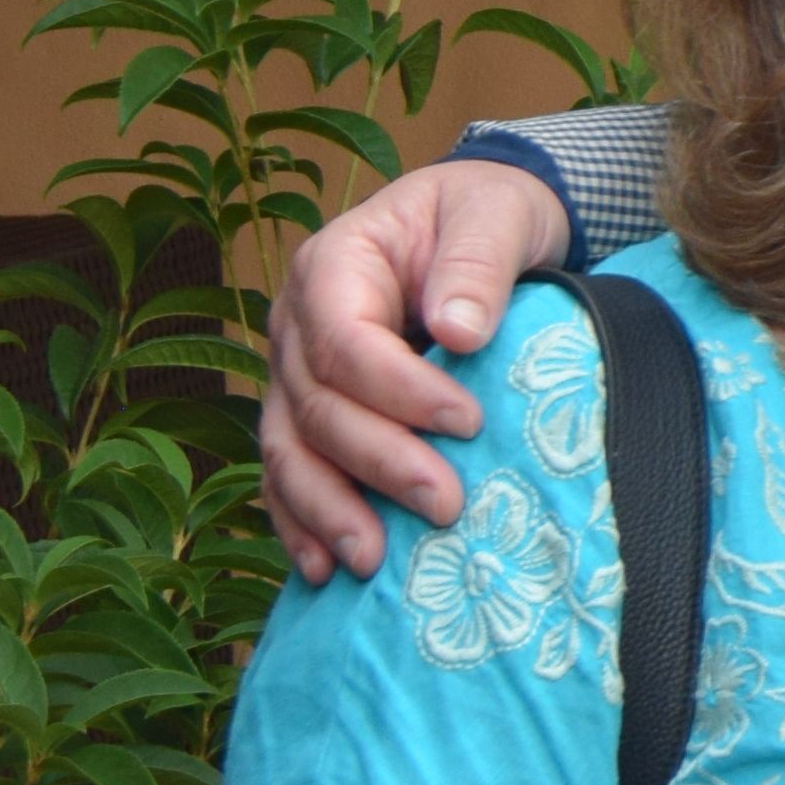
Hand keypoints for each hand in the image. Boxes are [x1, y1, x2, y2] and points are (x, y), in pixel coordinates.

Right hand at [264, 160, 572, 579]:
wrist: (480, 227)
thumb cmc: (487, 215)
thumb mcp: (497, 215)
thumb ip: (478, 262)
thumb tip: (458, 330)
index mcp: (334, 264)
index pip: (344, 341)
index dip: (398, 390)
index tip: (467, 421)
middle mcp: (298, 324)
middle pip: (315, 406)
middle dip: (376, 462)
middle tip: (444, 504)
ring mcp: (294, 376)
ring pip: (288, 451)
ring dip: (326, 510)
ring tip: (371, 559)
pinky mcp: (309, 418)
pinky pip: (287, 475)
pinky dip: (300, 523)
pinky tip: (323, 569)